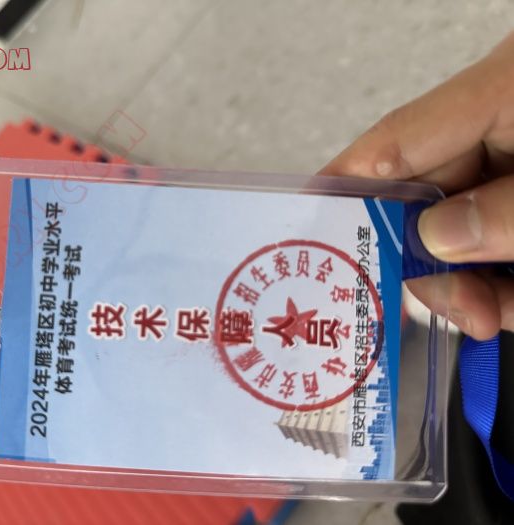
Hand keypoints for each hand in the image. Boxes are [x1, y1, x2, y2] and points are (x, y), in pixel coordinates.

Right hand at [321, 32, 513, 339]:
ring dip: (474, 283)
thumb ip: (510, 210)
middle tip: (457, 308)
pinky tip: (511, 306)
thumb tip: (435, 237)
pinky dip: (504, 285)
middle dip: (429, 261)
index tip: (307, 224)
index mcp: (504, 93)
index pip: (395, 142)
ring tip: (496, 315)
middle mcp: (502, 126)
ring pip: (462, 232)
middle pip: (423, 197)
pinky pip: (500, 246)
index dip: (344, 183)